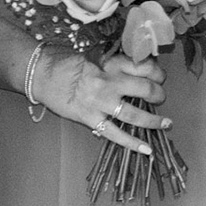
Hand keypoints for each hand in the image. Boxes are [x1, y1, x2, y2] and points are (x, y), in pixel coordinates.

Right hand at [36, 50, 166, 153]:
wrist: (39, 72)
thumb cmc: (63, 61)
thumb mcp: (93, 56)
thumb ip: (112, 65)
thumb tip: (133, 71)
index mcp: (110, 64)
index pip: (143, 67)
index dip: (156, 73)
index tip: (159, 76)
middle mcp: (109, 82)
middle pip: (145, 89)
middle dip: (158, 95)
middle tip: (161, 98)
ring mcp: (100, 102)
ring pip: (134, 114)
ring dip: (154, 121)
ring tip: (166, 124)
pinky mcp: (89, 118)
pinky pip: (115, 133)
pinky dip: (132, 143)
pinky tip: (146, 150)